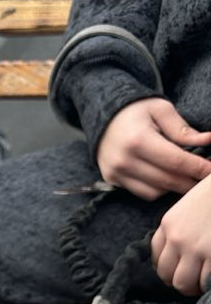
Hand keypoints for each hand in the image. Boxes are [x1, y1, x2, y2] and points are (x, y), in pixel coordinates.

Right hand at [95, 98, 210, 198]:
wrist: (102, 116)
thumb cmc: (136, 110)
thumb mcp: (161, 110)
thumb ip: (183, 129)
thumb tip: (208, 140)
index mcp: (138, 140)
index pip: (176, 161)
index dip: (199, 168)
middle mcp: (125, 161)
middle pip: (168, 180)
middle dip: (192, 181)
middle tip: (206, 178)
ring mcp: (117, 173)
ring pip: (157, 191)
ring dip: (176, 186)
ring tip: (187, 176)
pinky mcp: (112, 180)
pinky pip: (144, 193)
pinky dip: (160, 189)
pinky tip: (167, 177)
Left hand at [152, 171, 210, 294]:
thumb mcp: (190, 205)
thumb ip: (180, 227)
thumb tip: (178, 252)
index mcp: (169, 224)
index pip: (156, 257)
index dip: (167, 268)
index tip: (177, 269)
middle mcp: (177, 238)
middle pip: (165, 274)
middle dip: (177, 281)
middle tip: (191, 281)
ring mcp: (195, 248)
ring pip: (182, 283)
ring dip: (192, 288)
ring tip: (201, 284)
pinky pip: (204, 282)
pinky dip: (206, 285)